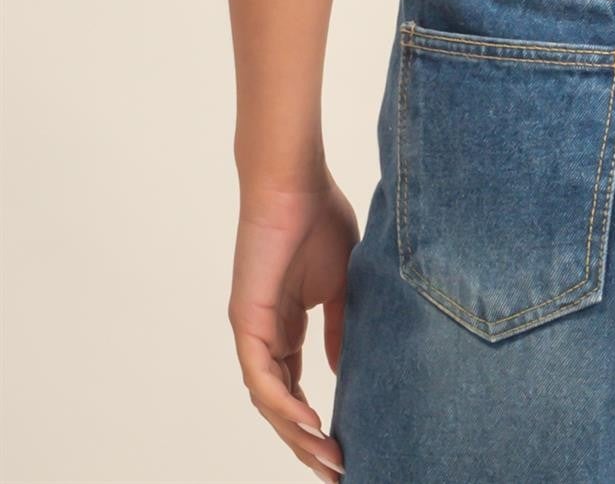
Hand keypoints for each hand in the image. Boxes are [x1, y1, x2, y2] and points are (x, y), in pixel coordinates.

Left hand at [229, 177, 358, 479]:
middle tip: (338, 470)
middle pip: (282, 405)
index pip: (296, 388)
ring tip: (329, 458)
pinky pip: (262, 378)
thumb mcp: (340, 284)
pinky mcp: (247, 321)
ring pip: (270, 401)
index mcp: (285, 326)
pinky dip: (285, 405)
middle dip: (308, 442)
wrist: (294, 181)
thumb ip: (338, 327)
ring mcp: (252, 331)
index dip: (317, 421)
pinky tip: (312, 424)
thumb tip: (341, 372)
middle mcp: (264, 336)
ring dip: (299, 434)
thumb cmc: (318, 217)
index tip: (346, 446)